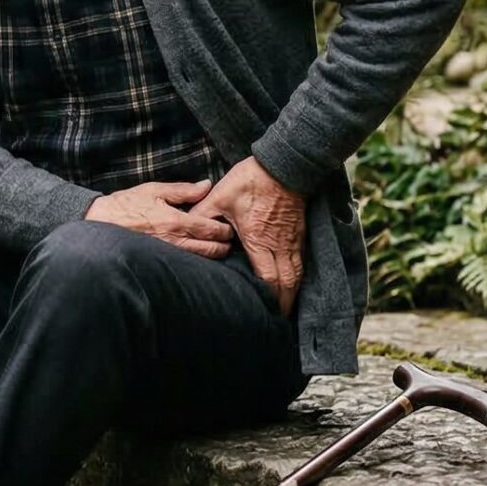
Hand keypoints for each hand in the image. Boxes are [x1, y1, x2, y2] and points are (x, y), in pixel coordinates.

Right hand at [84, 180, 232, 259]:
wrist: (99, 223)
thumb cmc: (125, 205)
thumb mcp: (155, 190)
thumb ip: (183, 190)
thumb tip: (207, 185)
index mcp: (176, 220)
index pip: (210, 229)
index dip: (224, 230)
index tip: (229, 226)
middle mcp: (174, 240)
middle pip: (210, 249)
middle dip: (224, 245)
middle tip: (229, 240)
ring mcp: (167, 253)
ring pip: (199, 259)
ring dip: (213, 255)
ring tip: (218, 249)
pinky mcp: (159, 261)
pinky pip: (185, 263)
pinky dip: (197, 261)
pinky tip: (199, 256)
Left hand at [193, 158, 304, 314]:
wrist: (283, 165)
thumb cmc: (250, 180)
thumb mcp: (220, 195)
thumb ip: (202, 213)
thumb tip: (186, 227)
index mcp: (259, 240)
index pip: (267, 277)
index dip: (268, 298)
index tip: (263, 312)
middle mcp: (279, 244)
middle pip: (287, 283)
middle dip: (283, 304)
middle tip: (276, 320)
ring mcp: (292, 239)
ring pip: (297, 274)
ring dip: (292, 293)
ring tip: (286, 309)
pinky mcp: (299, 233)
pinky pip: (301, 261)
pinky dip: (298, 277)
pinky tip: (292, 285)